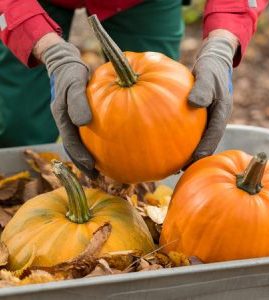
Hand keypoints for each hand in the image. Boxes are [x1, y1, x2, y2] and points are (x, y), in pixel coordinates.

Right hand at [34, 34, 97, 177]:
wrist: (69, 64)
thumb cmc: (71, 73)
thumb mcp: (73, 83)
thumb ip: (77, 101)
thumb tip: (83, 122)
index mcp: (63, 119)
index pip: (70, 143)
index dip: (79, 157)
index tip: (91, 167)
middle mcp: (69, 123)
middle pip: (76, 148)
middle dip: (85, 163)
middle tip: (98, 176)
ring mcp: (76, 121)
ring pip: (83, 143)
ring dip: (92, 157)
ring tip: (105, 169)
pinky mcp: (85, 118)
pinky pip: (92, 134)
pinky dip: (99, 143)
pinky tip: (113, 148)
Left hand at [185, 30, 237, 167]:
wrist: (212, 61)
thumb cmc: (211, 67)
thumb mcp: (208, 74)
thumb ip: (203, 88)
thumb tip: (194, 103)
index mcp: (221, 113)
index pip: (214, 135)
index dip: (204, 150)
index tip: (193, 161)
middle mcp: (215, 119)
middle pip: (206, 142)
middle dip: (195, 157)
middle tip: (179, 169)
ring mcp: (207, 119)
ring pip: (198, 138)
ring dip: (188, 150)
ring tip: (172, 163)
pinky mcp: (198, 116)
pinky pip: (190, 130)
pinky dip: (181, 138)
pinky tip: (166, 142)